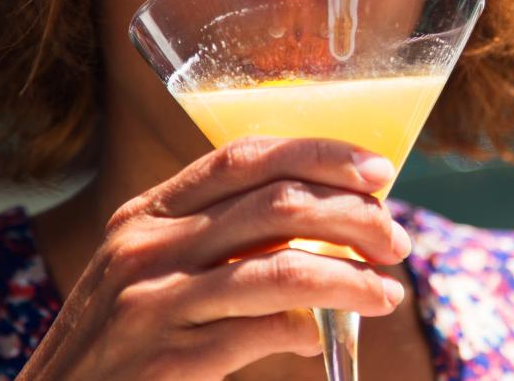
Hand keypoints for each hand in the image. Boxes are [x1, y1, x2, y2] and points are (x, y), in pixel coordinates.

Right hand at [16, 138, 409, 379]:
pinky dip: (308, 329)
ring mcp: (151, 302)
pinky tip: (325, 338)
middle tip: (396, 240)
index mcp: (147, 213)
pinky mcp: (164, 358)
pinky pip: (259, 331)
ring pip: (279, 268)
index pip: (245, 156)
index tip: (379, 170)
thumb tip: (323, 248)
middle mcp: (145, 245)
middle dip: (353, 215)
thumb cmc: (117, 345)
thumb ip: (221, 250)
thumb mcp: (152, 276)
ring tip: (386, 293)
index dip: (320, 154)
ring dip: (349, 278)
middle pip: (275, 204)